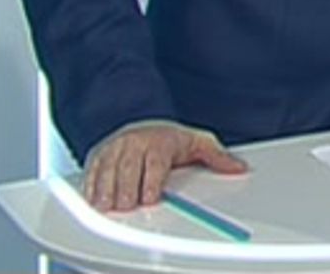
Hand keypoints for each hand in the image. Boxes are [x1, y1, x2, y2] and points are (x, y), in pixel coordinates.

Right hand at [82, 120, 247, 211]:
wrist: (144, 121)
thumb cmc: (171, 138)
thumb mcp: (198, 142)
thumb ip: (217, 156)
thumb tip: (238, 168)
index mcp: (159, 141)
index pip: (154, 162)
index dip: (150, 181)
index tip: (149, 198)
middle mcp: (134, 143)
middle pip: (128, 168)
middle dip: (126, 189)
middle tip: (126, 207)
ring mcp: (114, 149)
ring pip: (107, 171)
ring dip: (105, 190)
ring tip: (106, 207)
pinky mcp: (98, 157)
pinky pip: (91, 172)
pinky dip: (90, 187)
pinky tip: (93, 201)